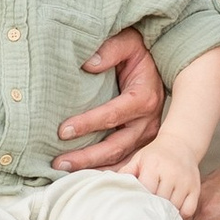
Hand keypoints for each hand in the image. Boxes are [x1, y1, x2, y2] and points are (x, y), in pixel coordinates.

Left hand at [52, 29, 162, 171]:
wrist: (160, 66)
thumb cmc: (139, 54)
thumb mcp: (128, 43)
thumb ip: (110, 49)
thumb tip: (87, 64)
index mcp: (144, 98)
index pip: (112, 115)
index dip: (87, 124)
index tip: (62, 131)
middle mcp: (148, 122)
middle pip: (115, 146)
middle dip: (86, 157)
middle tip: (58, 162)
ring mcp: (147, 137)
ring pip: (120, 160)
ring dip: (93, 169)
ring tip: (64, 173)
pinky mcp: (142, 145)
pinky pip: (124, 163)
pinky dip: (105, 172)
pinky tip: (84, 177)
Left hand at [126, 135, 202, 216]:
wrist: (181, 143)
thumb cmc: (155, 155)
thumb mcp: (138, 159)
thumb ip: (126, 173)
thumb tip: (110, 187)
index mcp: (153, 165)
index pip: (146, 191)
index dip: (140, 201)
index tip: (135, 207)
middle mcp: (171, 173)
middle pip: (160, 202)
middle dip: (152, 210)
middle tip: (145, 216)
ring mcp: (185, 181)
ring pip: (174, 208)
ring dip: (165, 214)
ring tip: (157, 217)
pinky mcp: (195, 188)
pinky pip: (188, 210)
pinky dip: (180, 215)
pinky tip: (172, 214)